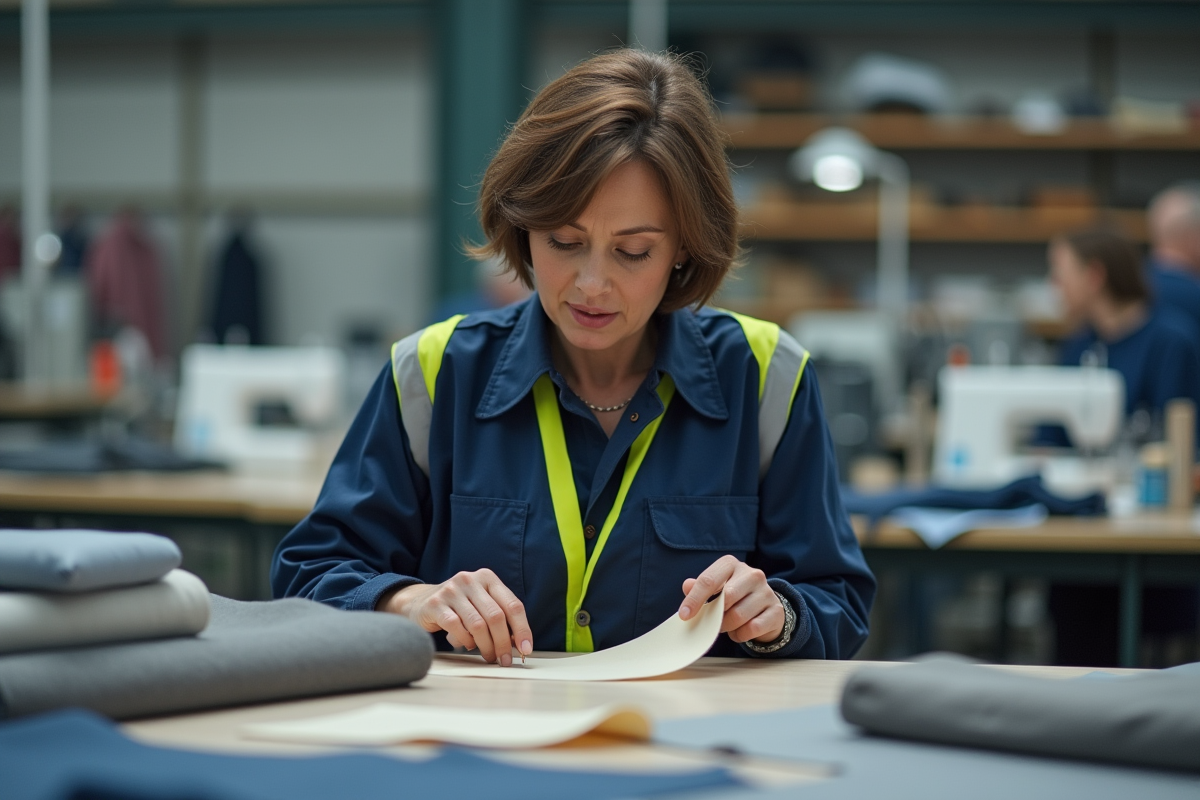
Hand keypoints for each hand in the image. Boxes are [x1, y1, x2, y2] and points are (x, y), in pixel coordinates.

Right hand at [378, 569, 532, 665]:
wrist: (419, 603)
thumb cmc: (458, 608)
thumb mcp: (481, 605)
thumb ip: (500, 617)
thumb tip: (520, 643)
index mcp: (487, 577)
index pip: (513, 605)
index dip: (522, 629)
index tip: (526, 650)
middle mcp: (470, 580)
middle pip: (496, 616)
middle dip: (503, 643)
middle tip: (505, 660)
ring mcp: (451, 590)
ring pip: (478, 624)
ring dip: (486, 646)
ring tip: (488, 656)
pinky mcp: (435, 604)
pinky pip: (457, 628)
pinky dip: (466, 641)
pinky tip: (467, 645)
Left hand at [678, 555, 784, 643]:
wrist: (765, 607)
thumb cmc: (734, 597)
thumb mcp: (716, 588)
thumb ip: (700, 587)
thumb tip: (687, 585)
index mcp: (731, 564)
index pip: (709, 580)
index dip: (694, 599)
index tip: (684, 615)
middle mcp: (752, 574)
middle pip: (727, 598)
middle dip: (715, 615)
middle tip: (711, 622)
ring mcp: (767, 592)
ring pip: (739, 615)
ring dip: (727, 626)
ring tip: (727, 626)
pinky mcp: (776, 610)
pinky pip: (752, 628)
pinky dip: (740, 635)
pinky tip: (740, 631)